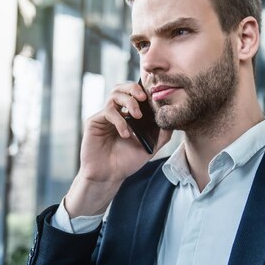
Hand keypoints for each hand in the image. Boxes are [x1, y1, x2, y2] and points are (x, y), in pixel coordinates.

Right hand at [65, 82, 171, 216]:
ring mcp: (104, 116)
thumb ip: (161, 134)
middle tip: (144, 98)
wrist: (109, 176)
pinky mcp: (94, 121)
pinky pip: (108, 111)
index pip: (135, 94)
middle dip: (134, 88)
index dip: (144, 91)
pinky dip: (119, 120)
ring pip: (114, 94)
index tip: (156, 95)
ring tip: (137, 116)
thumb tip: (171, 118)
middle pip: (122, 88)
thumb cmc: (126, 162)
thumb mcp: (150, 148)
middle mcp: (116, 113)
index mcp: (128, 115)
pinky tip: (126, 134)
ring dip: (129, 101)